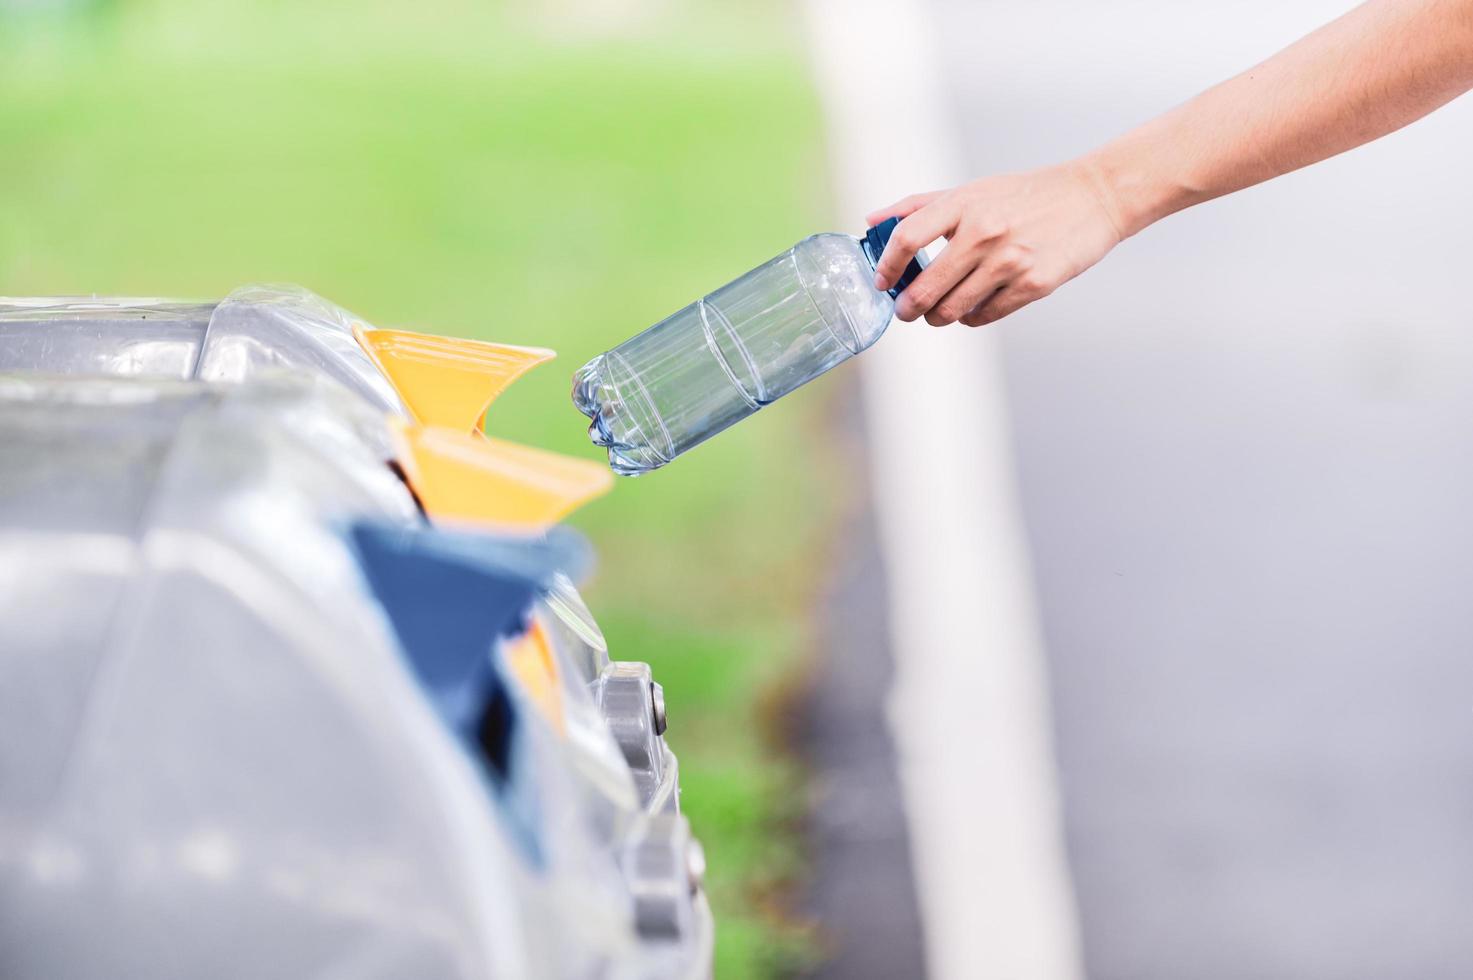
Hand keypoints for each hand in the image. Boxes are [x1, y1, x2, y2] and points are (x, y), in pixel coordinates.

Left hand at [866, 161, 1123, 325]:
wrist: (1092, 198)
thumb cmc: (1025, 195)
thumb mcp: (972, 190)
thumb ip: (919, 206)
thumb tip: (872, 221)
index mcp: (964, 204)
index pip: (906, 239)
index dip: (887, 267)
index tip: (882, 283)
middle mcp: (984, 232)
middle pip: (925, 288)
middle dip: (907, 308)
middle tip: (905, 311)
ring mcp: (1009, 260)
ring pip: (951, 310)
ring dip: (937, 317)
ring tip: (938, 311)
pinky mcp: (1033, 284)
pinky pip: (984, 316)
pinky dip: (970, 318)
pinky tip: (971, 307)